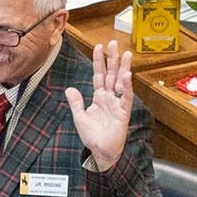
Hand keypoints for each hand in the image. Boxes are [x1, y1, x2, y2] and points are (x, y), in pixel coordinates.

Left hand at [63, 40, 133, 169]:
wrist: (100, 152)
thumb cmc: (92, 137)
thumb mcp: (79, 117)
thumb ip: (76, 102)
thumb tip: (69, 89)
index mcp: (99, 97)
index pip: (99, 75)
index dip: (98, 62)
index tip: (98, 47)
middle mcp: (109, 98)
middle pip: (111, 74)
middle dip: (112, 59)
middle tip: (114, 43)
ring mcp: (117, 104)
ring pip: (121, 82)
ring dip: (123, 68)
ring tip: (126, 54)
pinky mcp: (123, 112)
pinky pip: (125, 97)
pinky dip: (126, 86)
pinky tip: (126, 75)